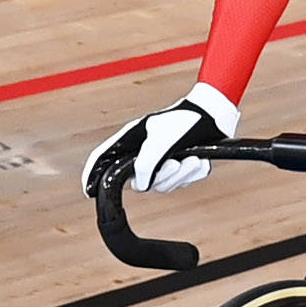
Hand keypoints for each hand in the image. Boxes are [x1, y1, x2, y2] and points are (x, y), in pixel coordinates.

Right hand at [86, 81, 238, 197]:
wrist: (216, 116)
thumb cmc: (185, 121)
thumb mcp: (161, 141)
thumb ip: (146, 163)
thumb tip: (140, 185)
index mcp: (132, 140)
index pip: (104, 158)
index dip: (93, 174)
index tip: (89, 191)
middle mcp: (144, 152)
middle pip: (141, 181)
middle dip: (163, 177)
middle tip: (177, 163)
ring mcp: (162, 160)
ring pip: (164, 185)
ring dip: (182, 175)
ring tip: (193, 159)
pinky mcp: (180, 166)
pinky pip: (182, 183)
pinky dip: (193, 174)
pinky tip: (200, 159)